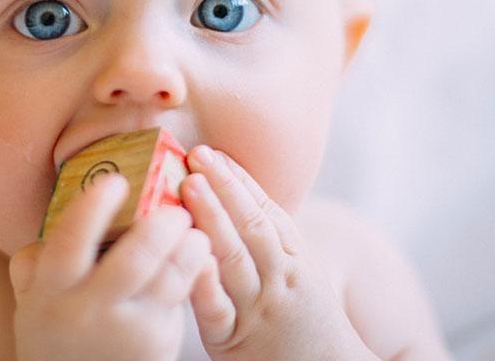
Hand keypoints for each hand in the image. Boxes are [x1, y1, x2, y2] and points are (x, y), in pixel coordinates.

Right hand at [9, 173, 211, 360]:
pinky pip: (181, 297)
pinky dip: (195, 270)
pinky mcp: (158, 342)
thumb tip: (53, 217)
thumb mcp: (33, 301)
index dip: (95, 208)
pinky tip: (200, 253)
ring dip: (189, 247)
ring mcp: (128, 330)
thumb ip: (36, 263)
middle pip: (134, 260)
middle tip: (174, 207)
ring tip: (195, 229)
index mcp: (51, 291)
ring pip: (169, 279)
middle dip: (160, 227)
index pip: (70, 242)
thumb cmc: (57, 334)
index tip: (116, 181)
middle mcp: (89, 311)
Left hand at [181, 146, 376, 359]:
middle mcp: (279, 279)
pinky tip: (192, 255)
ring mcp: (257, 309)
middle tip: (198, 154)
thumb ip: (270, 242)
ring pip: (235, 258)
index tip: (216, 152)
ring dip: (212, 217)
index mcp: (294, 260)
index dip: (240, 180)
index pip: (267, 212)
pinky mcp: (234, 341)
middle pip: (252, 226)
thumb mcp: (299, 276)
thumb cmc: (304, 322)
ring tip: (190, 184)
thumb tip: (236, 196)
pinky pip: (218, 309)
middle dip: (224, 187)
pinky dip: (206, 282)